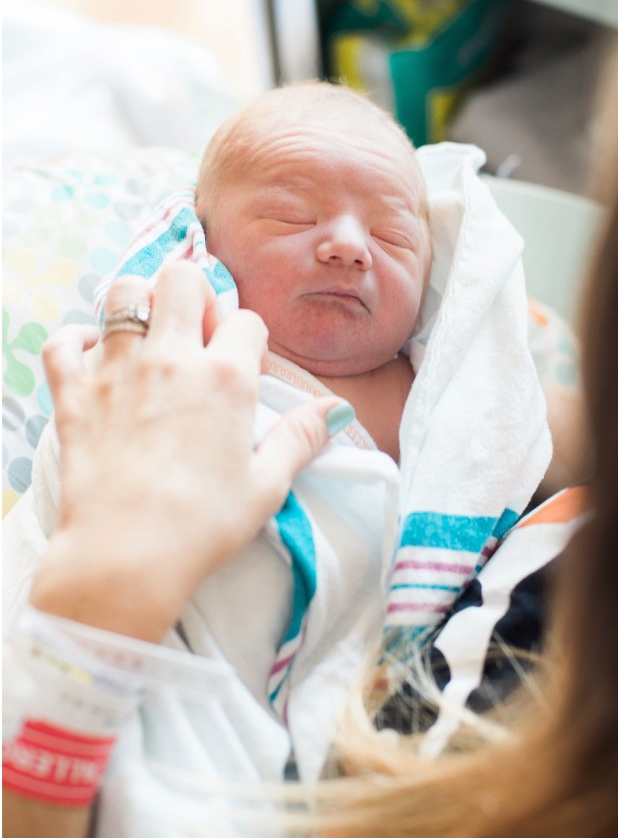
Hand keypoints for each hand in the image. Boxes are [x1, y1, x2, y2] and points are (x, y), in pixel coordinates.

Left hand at [30, 262, 345, 641]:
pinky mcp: (75, 395)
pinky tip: (93, 356)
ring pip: (122, 294)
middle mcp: (171, 360)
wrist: (126, 558)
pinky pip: (63, 343)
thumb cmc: (202, 526)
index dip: (251, 340)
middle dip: (195, 296)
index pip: (247, 321)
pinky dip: (75, 341)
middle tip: (197, 336)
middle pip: (182, 280)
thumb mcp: (267, 484)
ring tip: (148, 338)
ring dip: (138, 305)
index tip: (245, 370)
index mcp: (225, 379)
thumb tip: (334, 410)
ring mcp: (117, 372)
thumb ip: (300, 438)